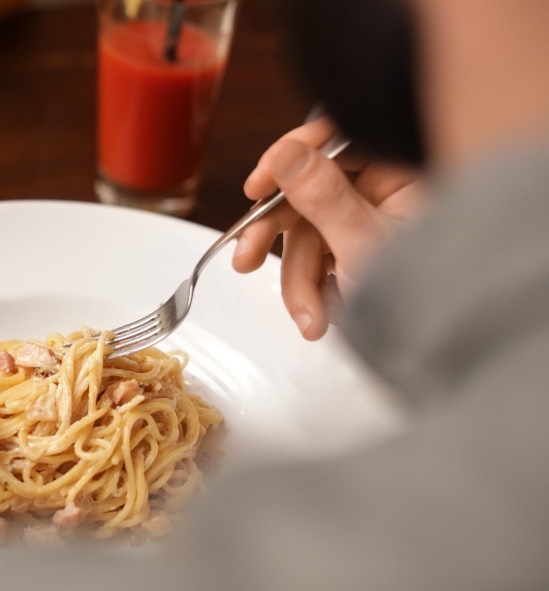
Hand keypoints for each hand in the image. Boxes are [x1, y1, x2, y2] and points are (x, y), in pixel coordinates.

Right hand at [232, 118, 424, 339]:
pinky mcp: (355, 253)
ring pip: (306, 235)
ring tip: (308, 318)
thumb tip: (284, 153)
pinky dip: (311, 291)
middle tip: (247, 258)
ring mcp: (369, 224)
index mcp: (401, 174)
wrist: (444, 349)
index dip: (288, 158)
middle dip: (277, 236)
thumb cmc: (428, 297)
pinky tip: (321, 316)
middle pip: (308, 191)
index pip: (334, 141)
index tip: (257, 187)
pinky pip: (316, 260)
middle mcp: (385, 193)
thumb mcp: (362, 244)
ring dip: (298, 282)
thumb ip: (321, 195)